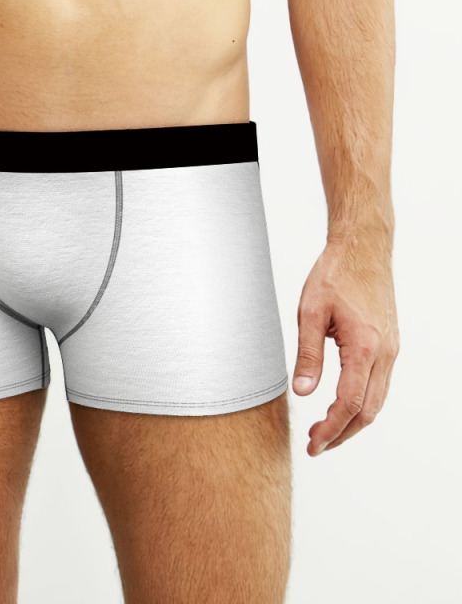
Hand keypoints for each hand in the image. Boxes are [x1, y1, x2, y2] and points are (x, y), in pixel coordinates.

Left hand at [293, 235, 398, 454]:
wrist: (363, 249)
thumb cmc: (335, 275)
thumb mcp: (310, 313)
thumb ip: (307, 355)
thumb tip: (302, 392)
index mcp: (365, 348)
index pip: (349, 403)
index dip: (331, 429)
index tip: (313, 444)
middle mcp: (385, 354)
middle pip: (368, 411)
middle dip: (342, 433)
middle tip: (315, 445)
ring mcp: (391, 350)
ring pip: (377, 400)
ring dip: (352, 420)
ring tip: (323, 429)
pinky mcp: (389, 344)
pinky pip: (379, 384)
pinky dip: (361, 402)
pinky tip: (340, 403)